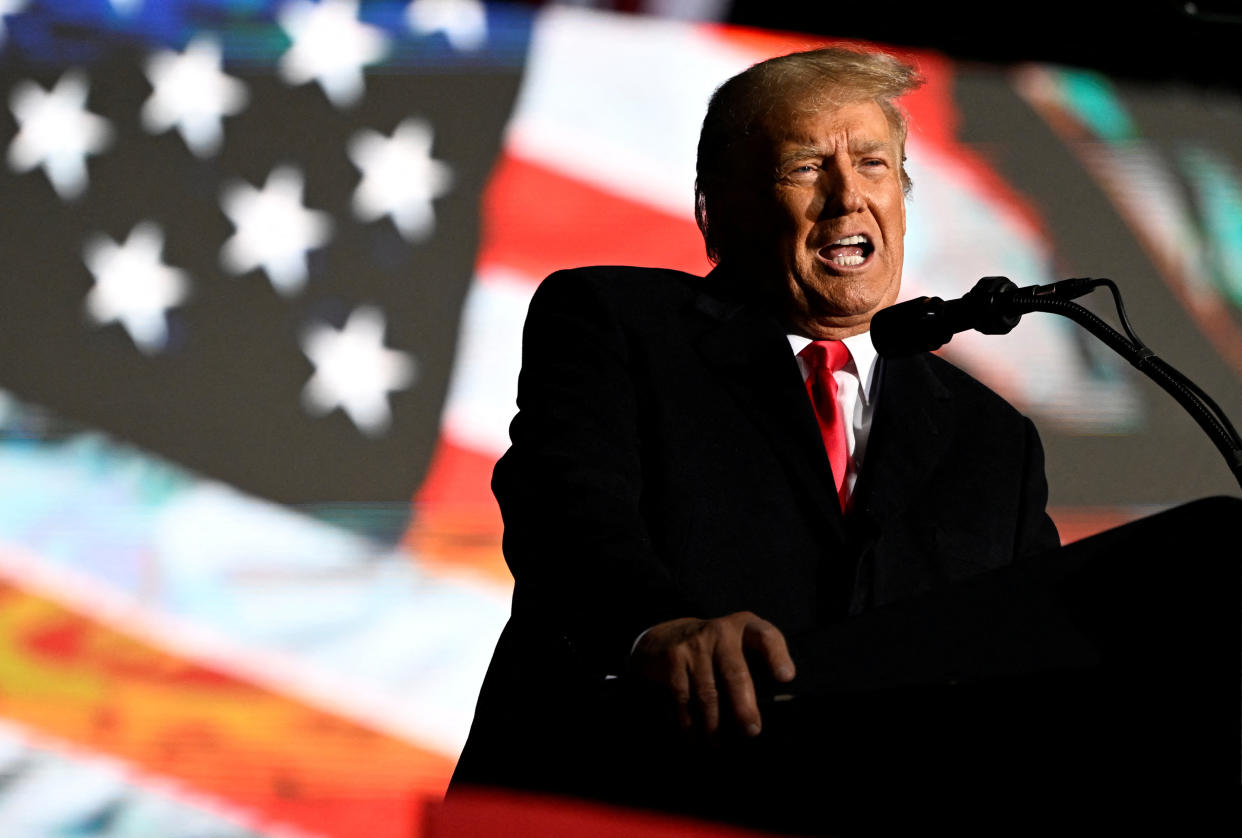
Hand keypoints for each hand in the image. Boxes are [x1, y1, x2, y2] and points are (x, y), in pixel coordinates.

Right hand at [630, 611, 794, 738]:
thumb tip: (773, 708)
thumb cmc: (717, 650)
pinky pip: (683, 698)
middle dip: (744, 706)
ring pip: (708, 693)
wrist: (667, 636)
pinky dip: (689, 722)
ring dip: (714, 724)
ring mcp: (694, 645)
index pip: (766, 636)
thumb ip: (757, 664)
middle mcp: (720, 632)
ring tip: (719, 744)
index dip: (777, 656)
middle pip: (735, 673)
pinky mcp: (674, 659)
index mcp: (744, 627)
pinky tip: (695, 737)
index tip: (786, 678)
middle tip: (751, 731)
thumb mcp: (739, 644)